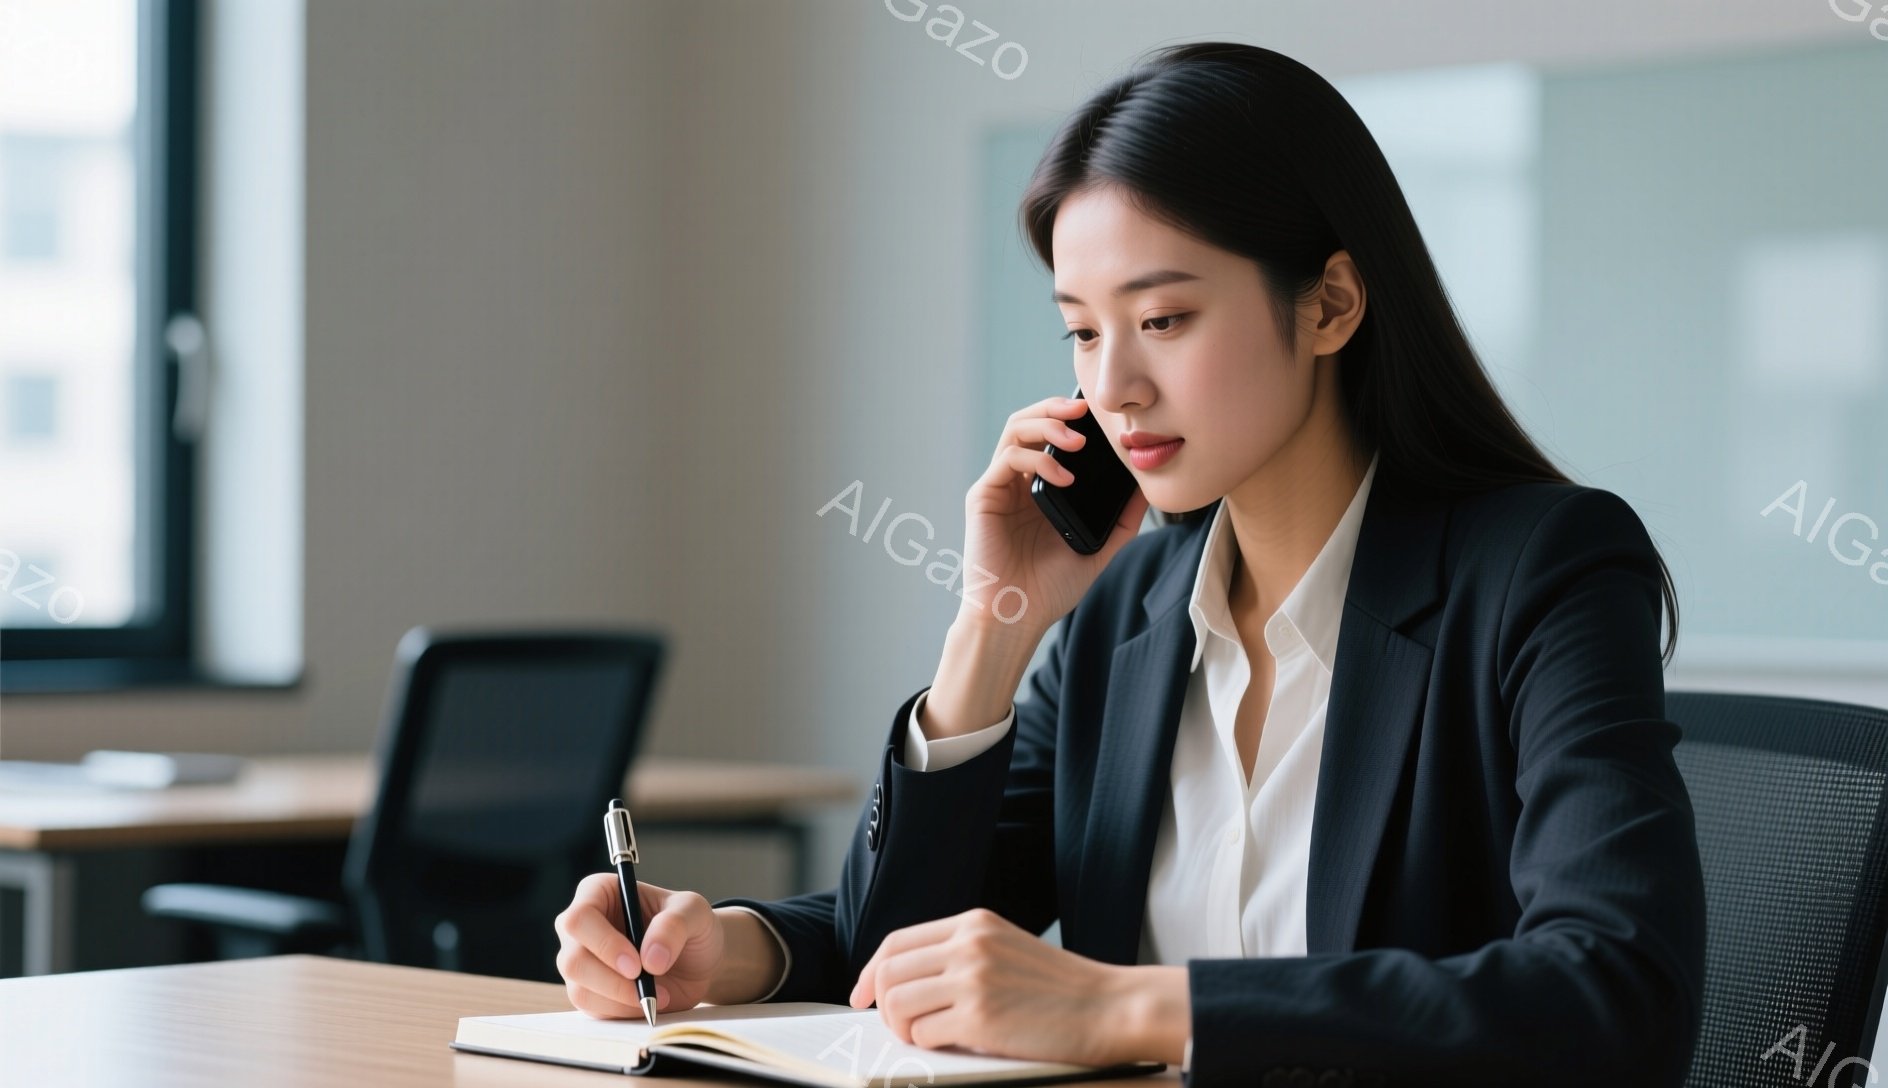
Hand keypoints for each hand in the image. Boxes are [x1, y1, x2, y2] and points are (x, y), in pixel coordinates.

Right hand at [554, 873, 722, 1017]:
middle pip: (572, 960)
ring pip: (580, 990)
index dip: (604, 944)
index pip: (579, 918)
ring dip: (621, 999)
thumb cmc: (690, 926)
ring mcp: (580, 961)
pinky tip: (648, 1002)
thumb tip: (650, 958)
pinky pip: (593, 1010)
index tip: (636, 964)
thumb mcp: (694, 912)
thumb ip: (675, 925)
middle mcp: (581, 927)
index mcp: (598, 893)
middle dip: (611, 980)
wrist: (698, 961)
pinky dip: (623, 1012)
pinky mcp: (588, 991)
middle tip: (647, 987)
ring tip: (659, 994)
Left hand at [844, 907, 1140, 1066]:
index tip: (863, 995)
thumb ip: (962, 955)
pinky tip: (953, 1044)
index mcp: (973, 923)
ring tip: (924, 1037)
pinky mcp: (980, 1016)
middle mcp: (968, 943)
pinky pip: (922, 1033)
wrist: (1109, 1007)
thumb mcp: (1007, 949)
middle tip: (895, 1026)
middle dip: (880, 1005)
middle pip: (888, 971)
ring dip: (900, 1027)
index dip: (870, 972)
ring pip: (896, 1002)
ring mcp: (973, 978)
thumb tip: (904, 985)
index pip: (897, 942)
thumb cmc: (1062, 989)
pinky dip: (928, 1045)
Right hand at [958, 395, 1149, 634]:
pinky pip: (1008, 459)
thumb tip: (1148, 489)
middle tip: (1086, 407)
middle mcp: (1016, 482)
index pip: (1051, 436)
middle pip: (1029, 422)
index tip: (1100, 414)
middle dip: (1056, 407)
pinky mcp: (983, 496)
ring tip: (1078, 437)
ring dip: (1047, 424)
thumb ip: (1122, 520)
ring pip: (1015, 430)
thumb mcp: (1098, 549)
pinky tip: (1063, 475)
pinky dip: (1038, 459)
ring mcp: (998, 487)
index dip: (1071, 417)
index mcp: (1039, 488)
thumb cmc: (1049, 589)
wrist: (1016, 617)